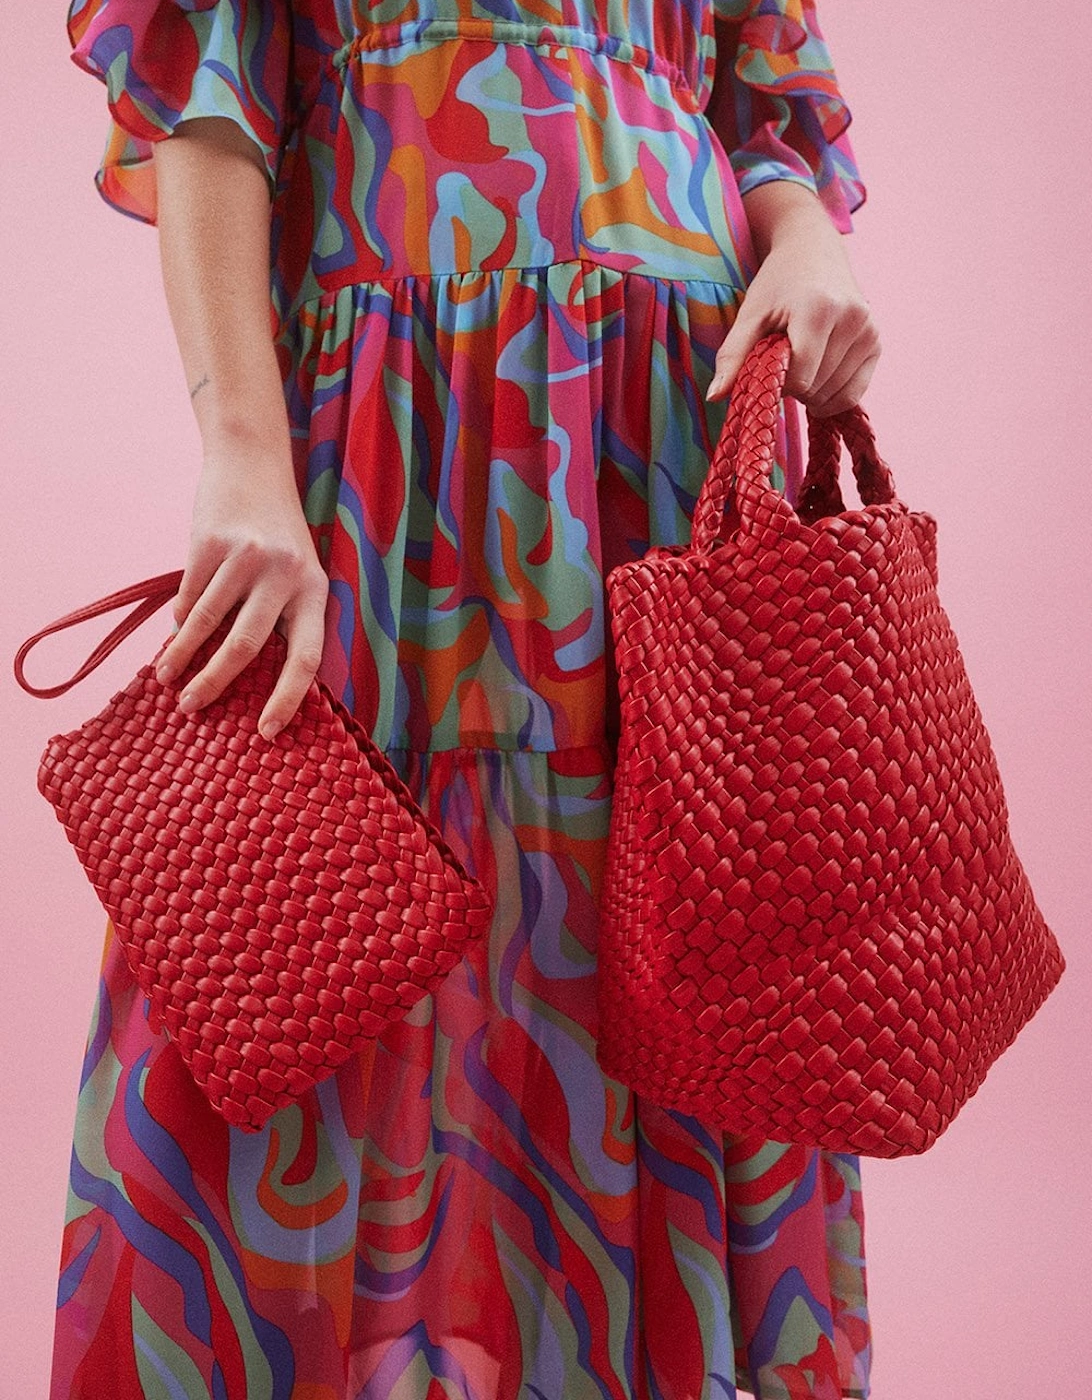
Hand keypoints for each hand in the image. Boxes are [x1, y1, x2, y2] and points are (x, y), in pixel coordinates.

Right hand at [153, 433, 328, 739]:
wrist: (252, 466)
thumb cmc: (276, 535)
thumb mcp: (297, 573)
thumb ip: (281, 618)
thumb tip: (250, 681)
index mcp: (315, 590)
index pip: (306, 657)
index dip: (287, 699)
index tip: (266, 732)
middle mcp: (284, 574)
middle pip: (247, 646)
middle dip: (215, 684)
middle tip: (192, 711)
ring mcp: (245, 557)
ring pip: (207, 623)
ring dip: (182, 656)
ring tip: (167, 679)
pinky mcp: (210, 542)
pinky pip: (189, 595)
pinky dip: (180, 621)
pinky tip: (174, 636)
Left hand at [707, 184, 880, 415]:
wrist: (813, 251)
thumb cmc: (777, 283)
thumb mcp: (749, 315)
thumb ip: (732, 356)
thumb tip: (715, 396)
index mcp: (818, 309)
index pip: (800, 378)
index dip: (779, 384)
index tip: (769, 366)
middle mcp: (852, 319)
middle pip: (816, 388)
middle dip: (794, 388)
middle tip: (784, 360)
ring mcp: (869, 330)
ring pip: (835, 395)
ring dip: (811, 393)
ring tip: (801, 362)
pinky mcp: (876, 341)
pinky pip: (854, 393)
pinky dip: (832, 396)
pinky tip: (817, 377)